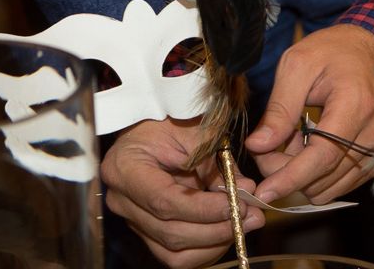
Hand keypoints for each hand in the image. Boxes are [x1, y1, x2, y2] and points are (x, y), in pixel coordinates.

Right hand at [101, 117, 266, 266]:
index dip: (204, 209)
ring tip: (245, 224)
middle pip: (171, 233)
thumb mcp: (195, 132)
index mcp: (126, 169)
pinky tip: (227, 231)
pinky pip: (175, 254)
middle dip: (216, 229)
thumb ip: (218, 164)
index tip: (237, 204)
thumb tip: (246, 191)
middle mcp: (122, 201)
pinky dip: (205, 249)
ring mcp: (132, 220)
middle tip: (251, 216)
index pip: (166, 202)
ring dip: (214, 244)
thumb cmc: (171, 119)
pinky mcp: (147, 231)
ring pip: (173, 253)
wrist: (152, 122)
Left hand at [245, 24, 373, 204]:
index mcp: (356, 102)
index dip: (290, 178)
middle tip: (267, 145)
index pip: (323, 155)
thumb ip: (279, 108)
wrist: (369, 47)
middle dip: (287, 170)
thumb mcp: (298, 64)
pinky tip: (310, 145)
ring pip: (330, 187)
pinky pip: (341, 183)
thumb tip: (258, 146)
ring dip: (303, 173)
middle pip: (323, 176)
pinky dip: (319, 173)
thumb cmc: (333, 49)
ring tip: (294, 138)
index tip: (264, 192)